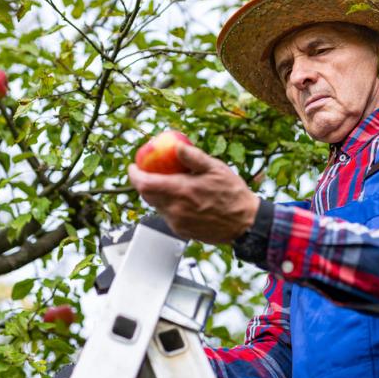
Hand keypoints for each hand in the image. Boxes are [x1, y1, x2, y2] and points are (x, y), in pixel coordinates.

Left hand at [128, 143, 259, 243]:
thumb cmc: (233, 195)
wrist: (244, 223)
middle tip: (149, 172)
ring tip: (168, 184)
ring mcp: (177, 222)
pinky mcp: (182, 231)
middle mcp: (175, 209)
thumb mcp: (216, 169)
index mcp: (181, 191)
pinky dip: (168, 205)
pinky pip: (167, 215)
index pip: (144, 184)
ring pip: (156, 206)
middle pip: (146, 196)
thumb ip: (194, 157)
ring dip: (157, 194)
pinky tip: (181, 199)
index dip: (134, 174)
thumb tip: (177, 146)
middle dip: (143, 183)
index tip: (134, 166)